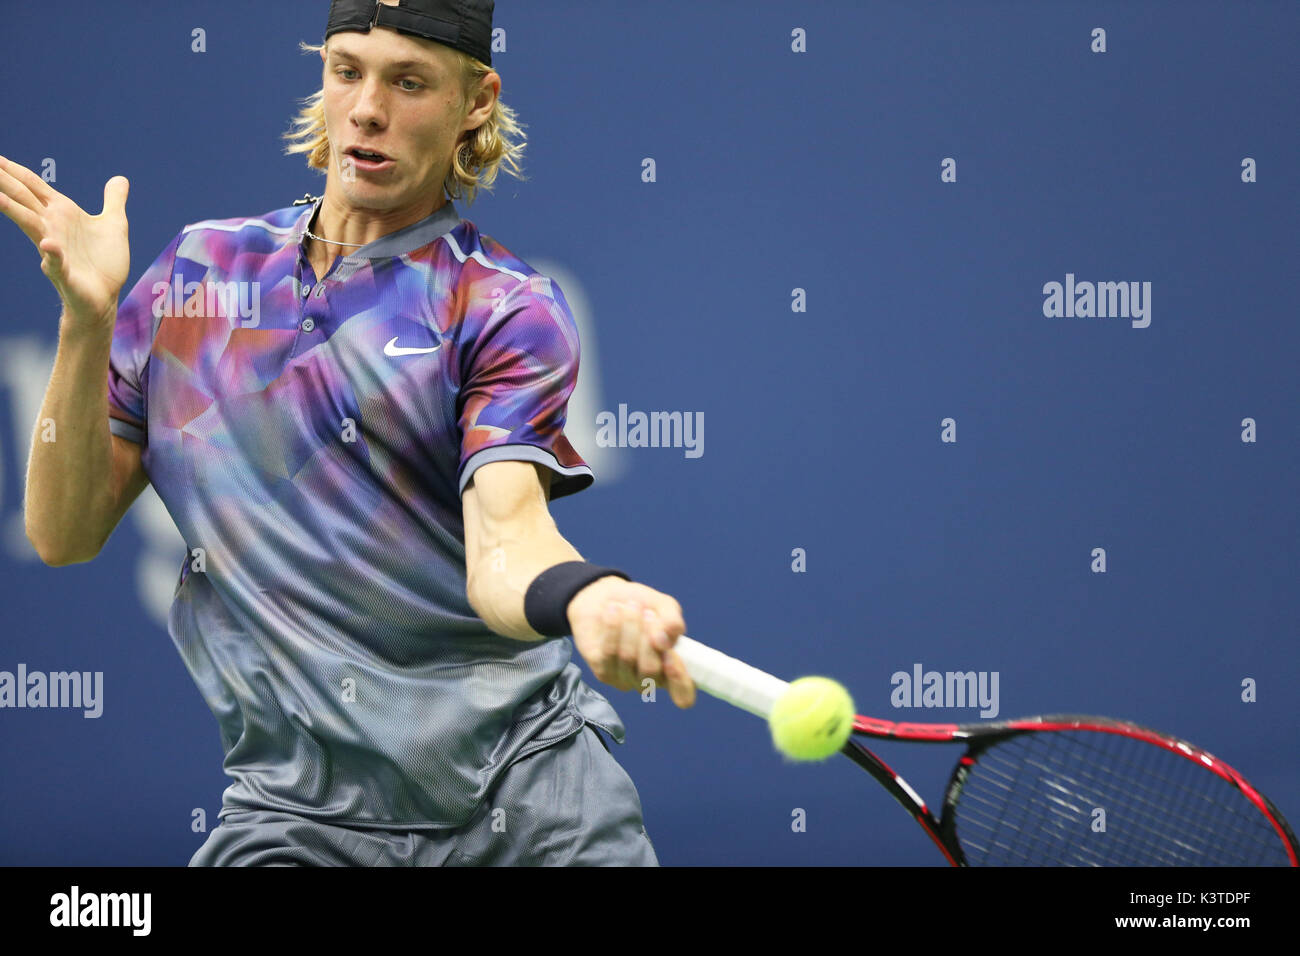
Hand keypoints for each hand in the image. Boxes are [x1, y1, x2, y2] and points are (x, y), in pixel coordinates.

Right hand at [0, 155, 129, 331]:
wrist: (105, 297)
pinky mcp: (65, 273)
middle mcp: (52, 227)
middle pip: (24, 199)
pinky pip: (56, 262)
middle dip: (4, 183)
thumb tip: (120, 178)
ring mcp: (55, 250)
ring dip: (14, 212)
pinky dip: (52, 254)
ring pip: (30, 226)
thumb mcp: (114, 225)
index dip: (15, 170)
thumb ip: (114, 201)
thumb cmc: (104, 262)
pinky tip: (48, 245)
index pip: (33, 186)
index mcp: (62, 213)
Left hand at [567, 577, 694, 708]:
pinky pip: (608, 653)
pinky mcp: (603, 673)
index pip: (683, 693)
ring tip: (631, 606)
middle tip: (648, 613)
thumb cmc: (643, 606)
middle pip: (651, 670)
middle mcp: (651, 680)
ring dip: (630, 627)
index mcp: (673, 669)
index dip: (679, 680)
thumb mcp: (665, 607)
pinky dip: (612, 628)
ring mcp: (626, 679)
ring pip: (628, 659)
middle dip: (648, 637)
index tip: (671, 657)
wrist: (607, 598)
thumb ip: (672, 621)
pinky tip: (613, 611)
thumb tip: (666, 637)